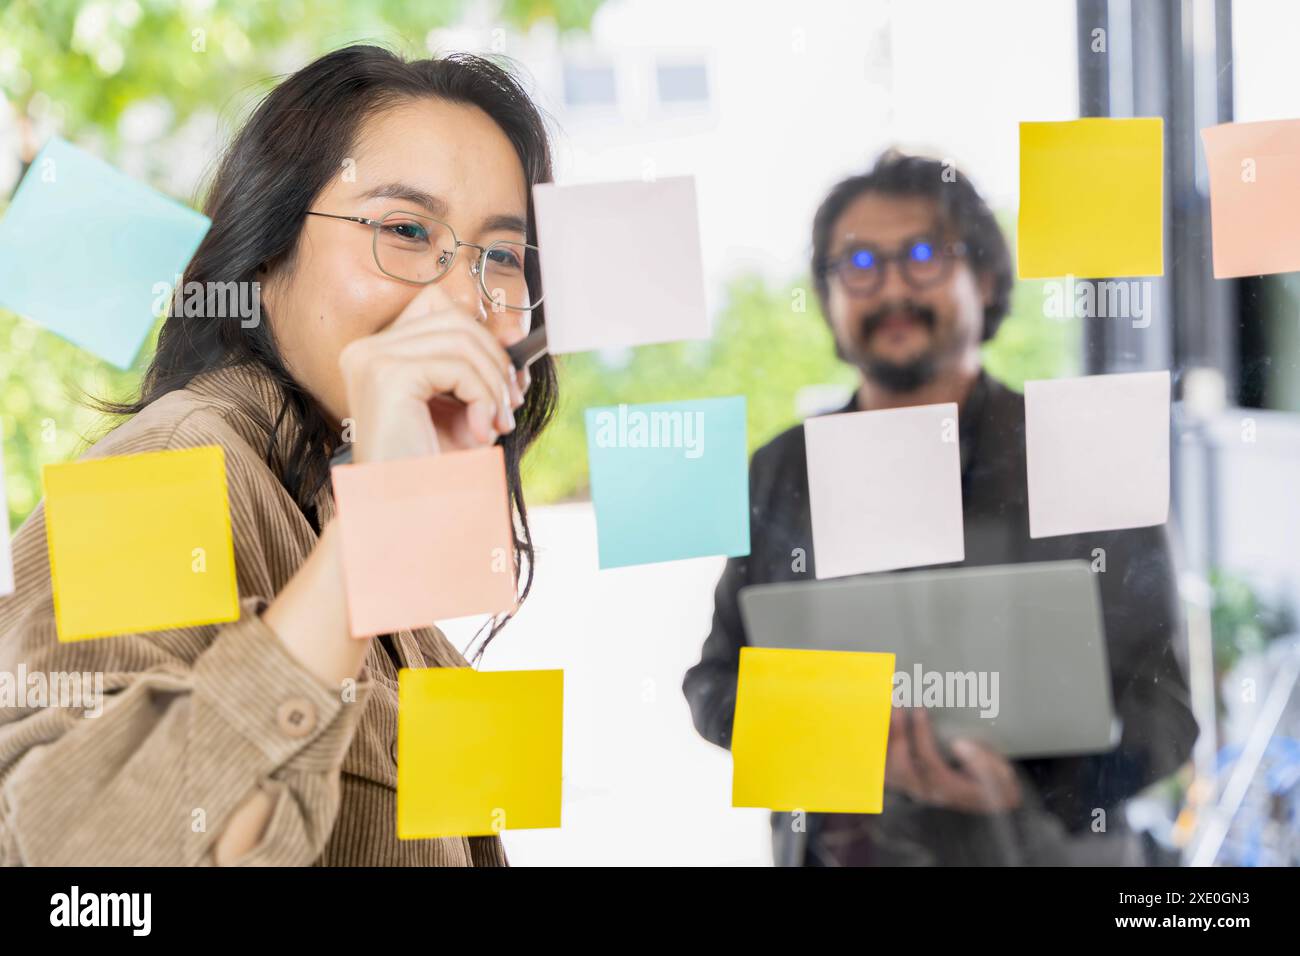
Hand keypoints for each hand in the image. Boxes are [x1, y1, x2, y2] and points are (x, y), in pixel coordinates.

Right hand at [338, 281, 527, 462]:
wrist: (403, 512)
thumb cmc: (429, 465)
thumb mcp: (458, 408)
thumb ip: (476, 370)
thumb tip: (513, 341)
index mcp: (376, 352)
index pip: (440, 310)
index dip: (481, 337)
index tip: (504, 382)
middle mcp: (366, 350)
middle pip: (455, 320)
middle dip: (495, 362)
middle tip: (509, 408)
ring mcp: (373, 360)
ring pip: (461, 341)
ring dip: (493, 385)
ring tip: (497, 426)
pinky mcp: (388, 377)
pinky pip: (458, 368)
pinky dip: (482, 399)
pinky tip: (481, 433)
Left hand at [885, 708, 1021, 812]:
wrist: (990, 799)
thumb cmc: (995, 783)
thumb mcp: (1001, 775)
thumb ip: (983, 761)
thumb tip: (959, 744)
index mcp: (950, 790)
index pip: (929, 762)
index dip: (922, 735)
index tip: (920, 708)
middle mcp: (928, 792)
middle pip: (902, 767)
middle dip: (897, 734)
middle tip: (896, 706)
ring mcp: (914, 789)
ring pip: (889, 769)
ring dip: (884, 740)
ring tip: (884, 712)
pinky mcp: (907, 783)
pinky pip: (885, 768)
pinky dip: (880, 749)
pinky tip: (879, 726)